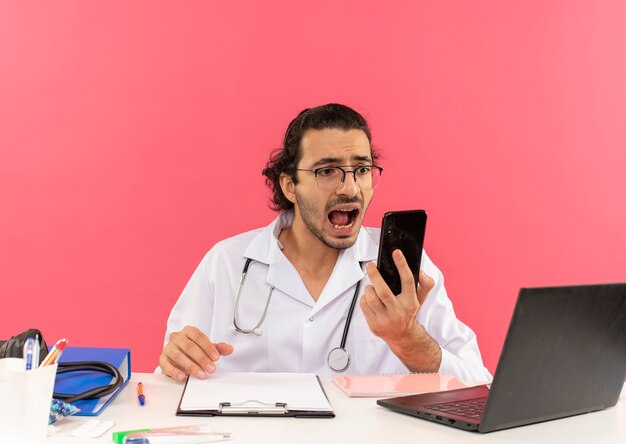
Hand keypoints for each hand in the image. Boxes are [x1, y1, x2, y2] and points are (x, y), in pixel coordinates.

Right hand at [160, 326, 233, 381]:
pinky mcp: (162, 358)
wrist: (179, 355)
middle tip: (211, 369)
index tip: (216, 358)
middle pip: (189, 347)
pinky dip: (174, 371)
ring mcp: (168, 347)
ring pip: (178, 356)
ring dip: (190, 366)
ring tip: (200, 374)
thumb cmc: (193, 349)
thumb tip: (229, 349)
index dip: (208, 347)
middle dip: (202, 359)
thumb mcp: (207, 348)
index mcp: (188, 331)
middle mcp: (177, 337)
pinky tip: (183, 377)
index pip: (199, 337)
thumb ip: (218, 348)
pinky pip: (166, 365)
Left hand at [360, 249, 440, 371]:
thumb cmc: (408, 312)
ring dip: (369, 288)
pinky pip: (363, 305)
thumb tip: (420, 271)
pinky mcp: (374, 325)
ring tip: (372, 286)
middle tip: (370, 265)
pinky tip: (370, 299)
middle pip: (383, 291)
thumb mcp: (420, 299)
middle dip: (375, 275)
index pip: (407, 281)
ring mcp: (385, 320)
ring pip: (370, 298)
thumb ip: (425, 284)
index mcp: (411, 303)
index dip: (402, 264)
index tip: (396, 252)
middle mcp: (398, 312)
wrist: (402, 337)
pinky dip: (364, 298)